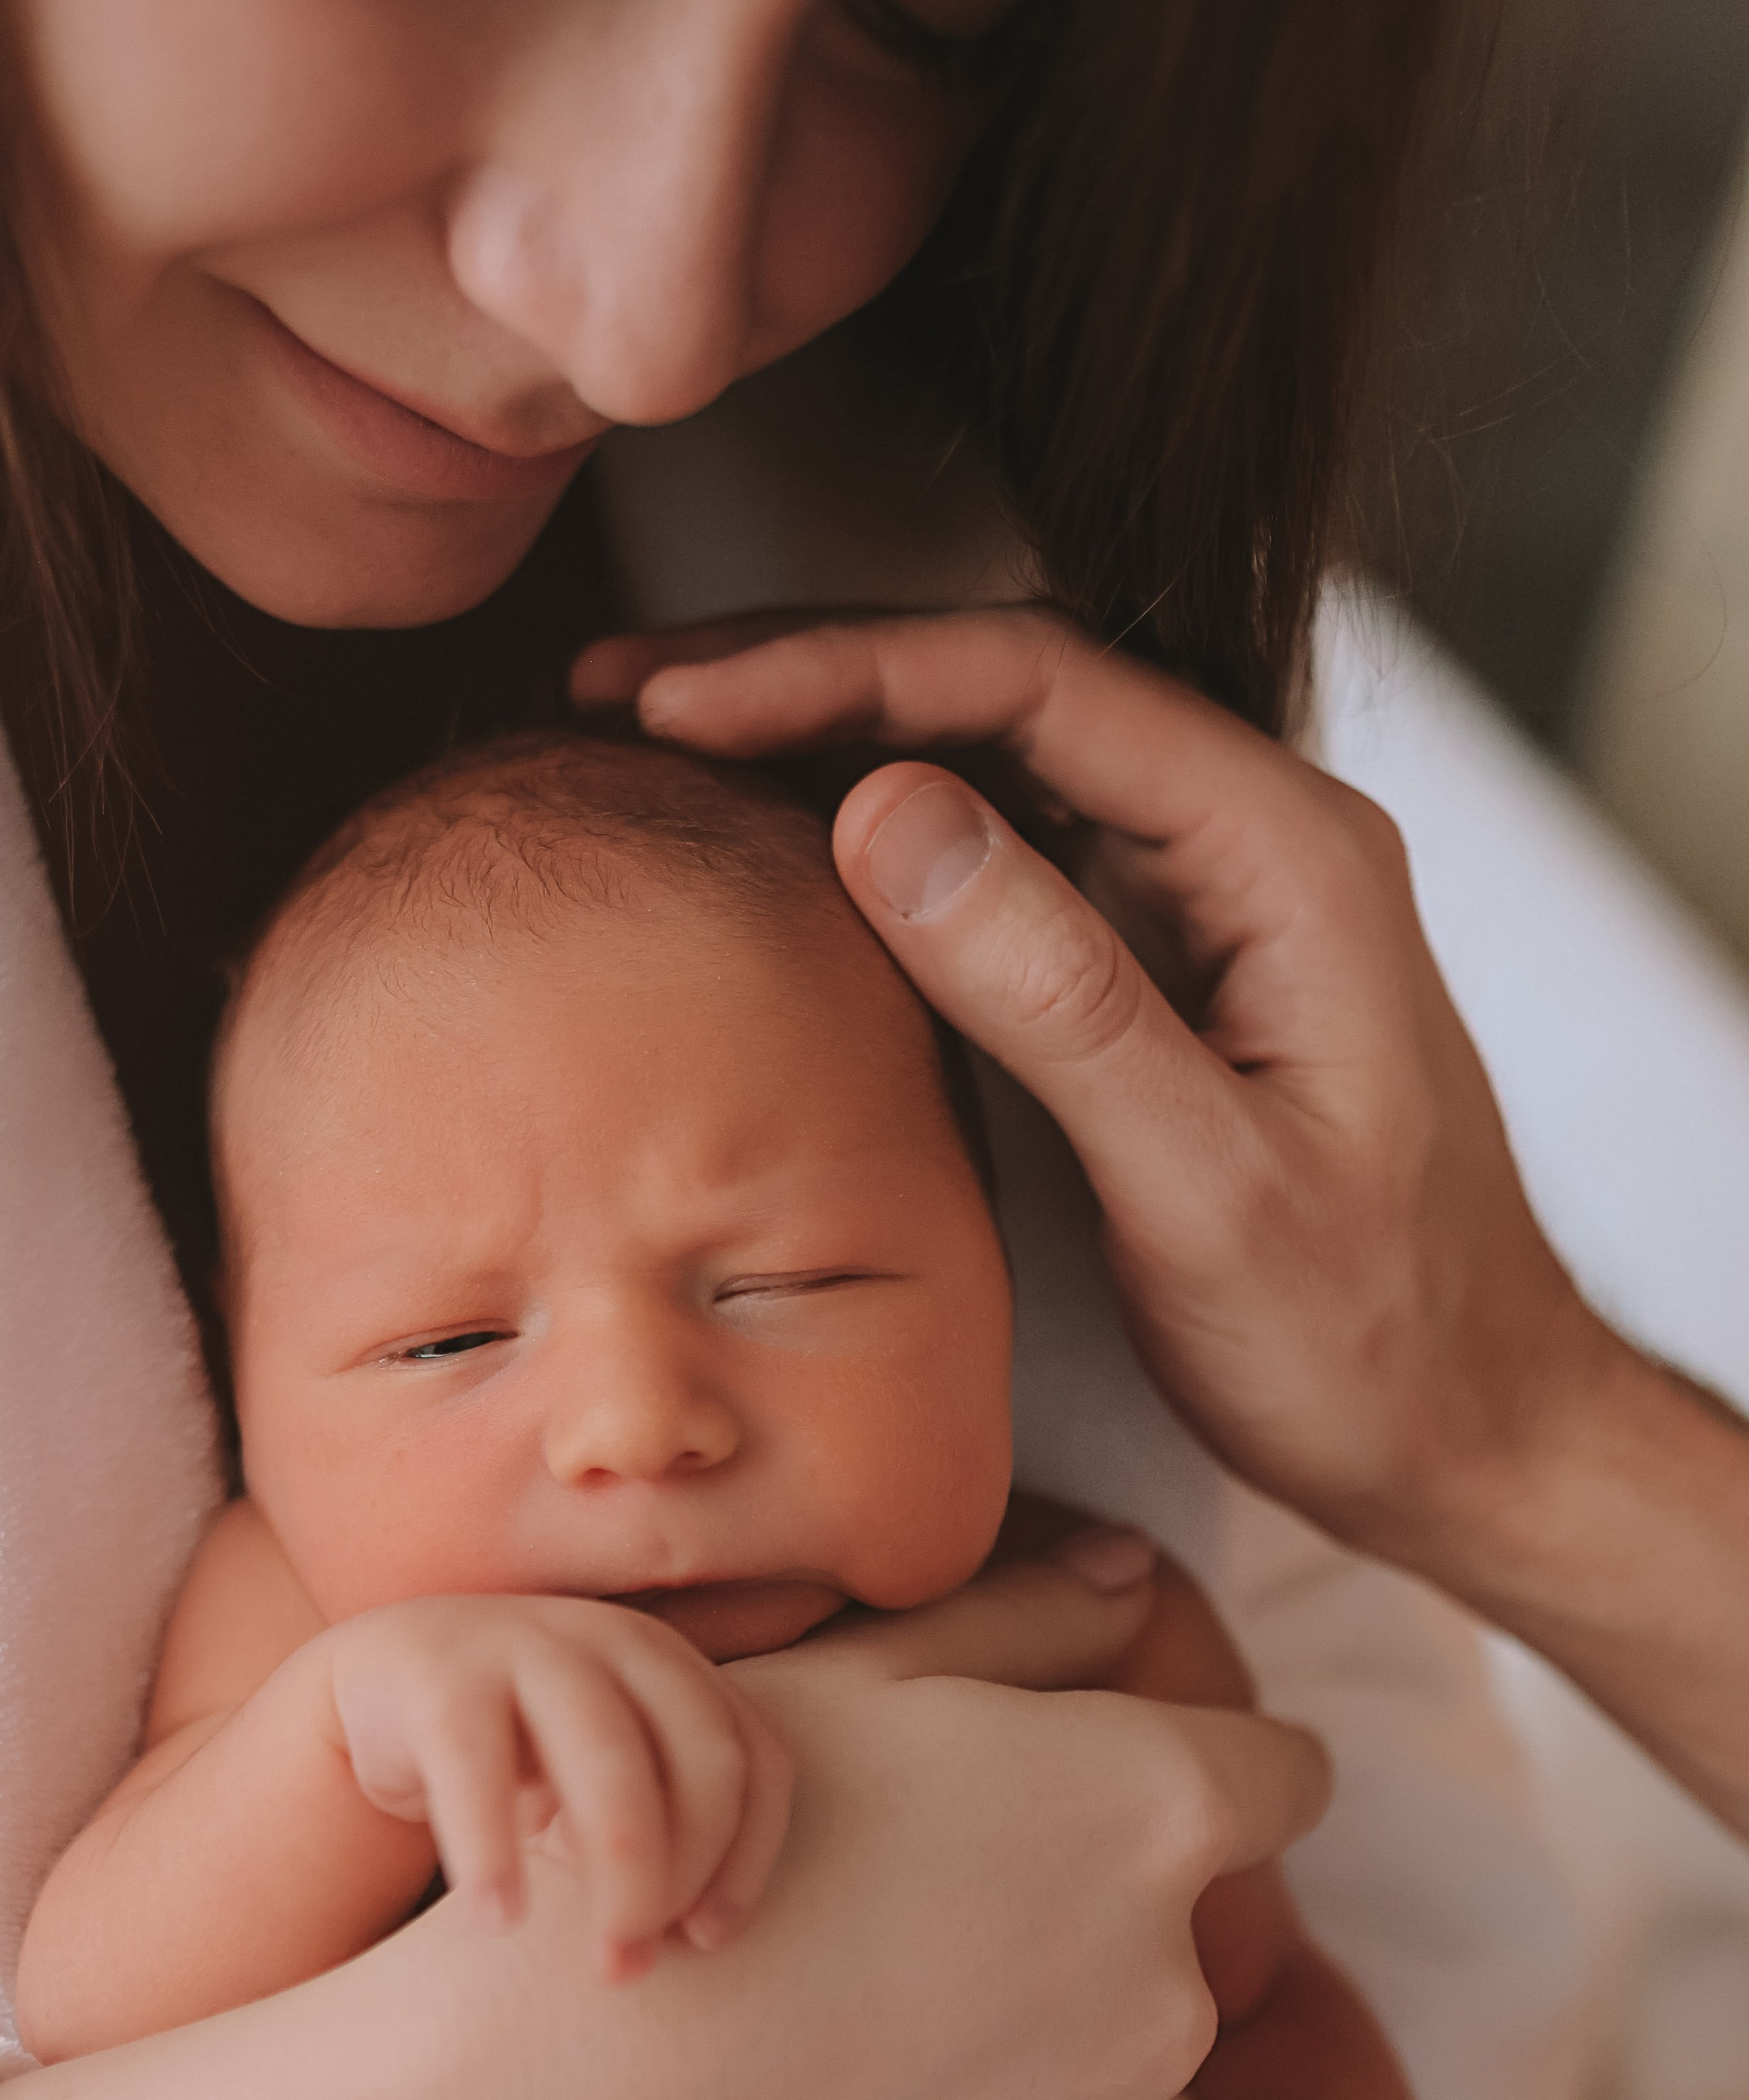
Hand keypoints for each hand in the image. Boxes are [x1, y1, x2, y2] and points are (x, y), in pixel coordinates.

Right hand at [0, 1548, 1327, 2099]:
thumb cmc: (678, 1859)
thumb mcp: (842, 1689)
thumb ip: (1024, 1623)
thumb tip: (1145, 1580)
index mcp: (1144, 1809)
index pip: (1282, 1775)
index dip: (1201, 1775)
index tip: (1106, 1804)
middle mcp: (1175, 1983)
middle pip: (1186, 1942)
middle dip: (1089, 1932)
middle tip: (920, 1937)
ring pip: (1143, 2092)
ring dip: (1060, 2075)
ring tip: (881, 2063)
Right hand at [327, 1594, 791, 1980]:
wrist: (390, 1681)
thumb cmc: (526, 1750)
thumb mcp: (612, 1775)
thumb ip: (670, 1820)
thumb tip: (707, 1939)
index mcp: (679, 1667)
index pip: (757, 1760)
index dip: (750, 1856)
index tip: (710, 1939)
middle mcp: (622, 1640)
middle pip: (700, 1759)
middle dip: (687, 1875)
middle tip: (641, 1967)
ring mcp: (534, 1646)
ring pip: (611, 1760)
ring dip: (622, 1873)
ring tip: (605, 1966)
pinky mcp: (443, 1676)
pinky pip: (477, 1766)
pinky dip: (494, 1848)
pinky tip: (501, 1919)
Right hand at [573, 609, 1611, 1564]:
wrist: (1467, 1430)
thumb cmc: (1367, 1336)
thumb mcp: (1203, 1183)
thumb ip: (1055, 995)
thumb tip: (882, 811)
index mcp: (1291, 853)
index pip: (1039, 682)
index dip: (844, 670)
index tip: (683, 699)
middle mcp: (1257, 838)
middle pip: (1012, 682)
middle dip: (815, 669)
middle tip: (633, 687)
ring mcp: (1213, 895)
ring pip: (1005, 751)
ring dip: (837, 733)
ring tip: (666, 735)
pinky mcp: (1170, 961)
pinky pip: (1017, 846)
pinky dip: (888, 826)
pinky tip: (781, 840)